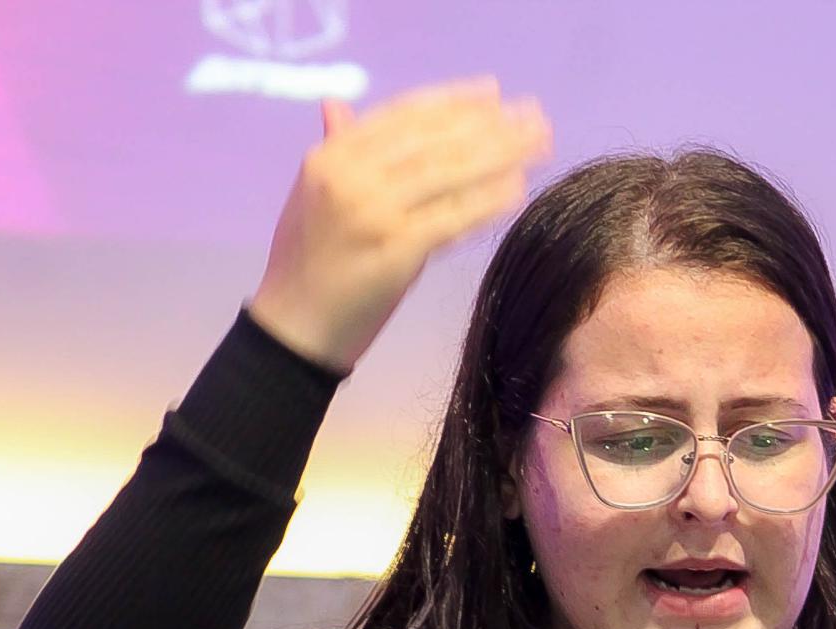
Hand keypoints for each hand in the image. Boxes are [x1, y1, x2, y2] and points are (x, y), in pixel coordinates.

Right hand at [248, 75, 553, 374]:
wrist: (294, 328)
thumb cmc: (306, 262)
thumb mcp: (310, 195)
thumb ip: (334, 148)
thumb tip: (337, 103)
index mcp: (331, 157)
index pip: (403, 115)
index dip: (453, 101)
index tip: (493, 94)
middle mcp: (350, 176)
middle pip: (434, 140)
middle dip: (490, 125)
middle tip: (534, 115)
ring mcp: (374, 212)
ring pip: (449, 173)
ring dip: (502, 155)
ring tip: (540, 145)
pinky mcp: (397, 250)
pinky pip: (453, 218)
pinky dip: (489, 201)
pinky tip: (519, 190)